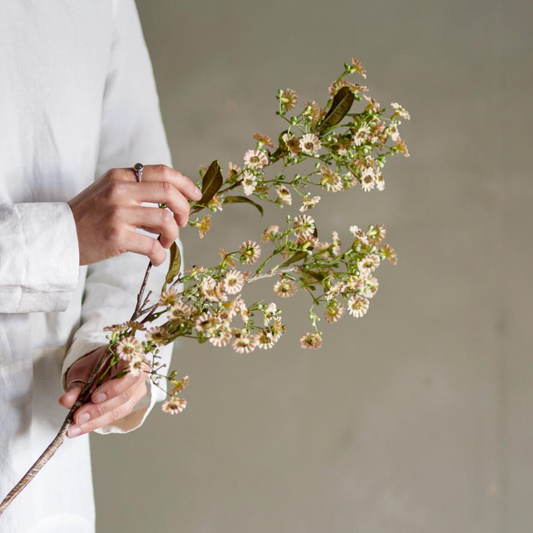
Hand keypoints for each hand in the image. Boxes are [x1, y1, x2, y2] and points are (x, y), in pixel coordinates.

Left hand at [58, 346, 148, 437]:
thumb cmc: (94, 364)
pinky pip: (115, 416)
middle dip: (99, 409)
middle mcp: (139, 374)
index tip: (94, 397)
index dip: (114, 388)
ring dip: (96, 420)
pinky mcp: (130, 404)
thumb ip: (77, 385)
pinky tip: (81, 427)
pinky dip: (96, 422)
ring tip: (75, 426)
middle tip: (78, 417)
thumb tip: (66, 401)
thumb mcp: (83, 370)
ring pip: (120, 409)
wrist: (97, 367)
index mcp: (132, 358)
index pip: (130, 374)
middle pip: (124, 396)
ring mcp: (137, 391)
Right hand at [68, 164, 201, 265]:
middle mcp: (120, 190)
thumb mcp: (108, 191)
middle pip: (168, 192)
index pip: (162, 172)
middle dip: (184, 209)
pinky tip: (156, 258)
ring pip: (165, 220)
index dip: (185, 183)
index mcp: (120, 176)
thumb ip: (135, 188)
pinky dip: (160, 255)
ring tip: (165, 242)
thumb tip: (172, 197)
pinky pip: (152, 246)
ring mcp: (118, 213)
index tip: (196, 196)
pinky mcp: (116, 236)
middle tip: (182, 222)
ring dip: (173, 234)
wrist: (57, 235)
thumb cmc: (88, 216)